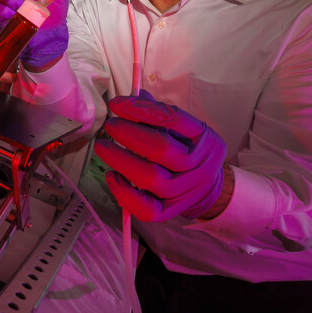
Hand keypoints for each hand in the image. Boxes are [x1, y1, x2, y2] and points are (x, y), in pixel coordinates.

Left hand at [94, 91, 226, 220]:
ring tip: (104, 147)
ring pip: (151, 178)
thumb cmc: (188, 151)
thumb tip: (126, 101)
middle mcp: (198, 165)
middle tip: (110, 126)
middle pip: (161, 148)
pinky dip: (124, 192)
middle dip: (128, 134)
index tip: (117, 103)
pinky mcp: (170, 211)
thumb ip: (157, 113)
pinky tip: (112, 176)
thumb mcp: (184, 128)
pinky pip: (146, 209)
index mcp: (203, 138)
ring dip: (120, 160)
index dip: (141, 109)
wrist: (208, 188)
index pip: (172, 119)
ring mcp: (185, 191)